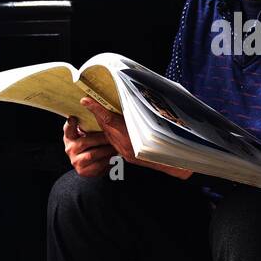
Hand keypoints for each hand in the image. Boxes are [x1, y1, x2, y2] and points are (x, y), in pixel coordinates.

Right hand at [62, 112, 115, 177]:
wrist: (90, 167)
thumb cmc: (92, 146)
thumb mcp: (88, 134)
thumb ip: (88, 124)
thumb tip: (90, 103)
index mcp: (69, 137)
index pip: (68, 128)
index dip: (70, 124)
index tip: (73, 118)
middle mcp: (69, 149)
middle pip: (85, 142)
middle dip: (101, 139)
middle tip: (112, 136)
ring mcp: (75, 161)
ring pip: (93, 154)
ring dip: (106, 150)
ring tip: (115, 146)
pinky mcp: (83, 171)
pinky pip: (98, 165)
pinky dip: (107, 161)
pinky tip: (113, 157)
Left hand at [77, 97, 193, 179]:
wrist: (175, 163)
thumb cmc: (170, 142)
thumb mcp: (157, 121)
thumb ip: (144, 111)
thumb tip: (136, 97)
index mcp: (131, 134)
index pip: (108, 118)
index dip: (96, 108)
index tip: (85, 100)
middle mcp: (125, 144)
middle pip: (106, 125)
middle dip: (99, 113)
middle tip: (92, 101)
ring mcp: (124, 151)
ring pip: (108, 133)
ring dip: (105, 123)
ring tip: (102, 111)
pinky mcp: (126, 155)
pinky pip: (114, 141)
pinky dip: (112, 132)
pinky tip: (115, 126)